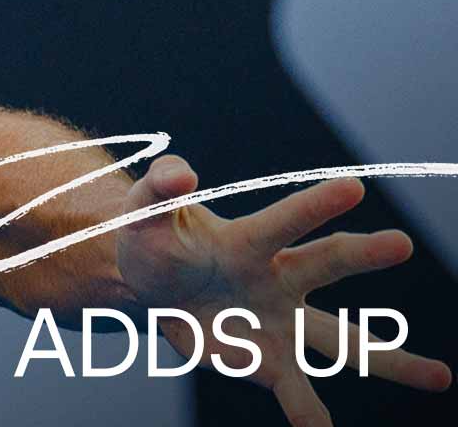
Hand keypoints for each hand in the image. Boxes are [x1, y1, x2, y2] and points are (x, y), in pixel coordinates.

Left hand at [115, 156, 452, 425]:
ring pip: (340, 341)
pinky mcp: (265, 360)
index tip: (352, 188)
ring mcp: (278, 321)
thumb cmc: (155, 237)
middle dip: (361, 254)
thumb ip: (160, 186)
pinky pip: (295, 390)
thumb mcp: (145, 211)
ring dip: (389, 359)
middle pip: (325, 263)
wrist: (149, 282)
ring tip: (440, 377)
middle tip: (402, 243)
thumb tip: (180, 171)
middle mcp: (278, 278)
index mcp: (249, 240)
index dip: (312, 205)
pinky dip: (309, 415)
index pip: (284, 221)